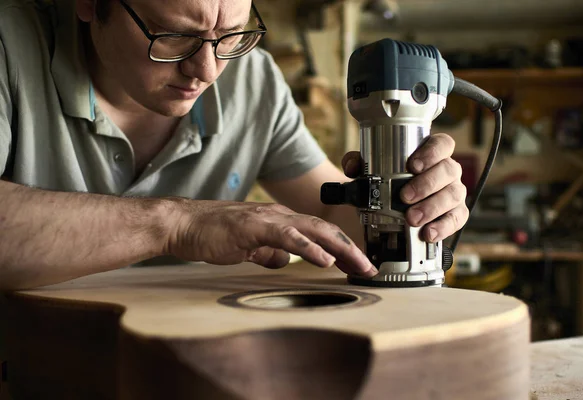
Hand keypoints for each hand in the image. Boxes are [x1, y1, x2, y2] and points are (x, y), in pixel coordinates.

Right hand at [165, 199, 377, 276]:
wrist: (183, 224)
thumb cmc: (212, 234)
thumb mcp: (248, 247)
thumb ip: (268, 252)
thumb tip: (284, 263)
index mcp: (280, 220)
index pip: (319, 233)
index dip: (342, 247)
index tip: (359, 265)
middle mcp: (279, 216)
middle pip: (324, 230)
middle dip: (351, 249)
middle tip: (371, 268)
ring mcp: (268, 219)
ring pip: (313, 230)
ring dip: (340, 248)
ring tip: (359, 264)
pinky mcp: (254, 227)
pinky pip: (288, 237)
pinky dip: (309, 248)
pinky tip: (324, 260)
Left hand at [341, 133, 467, 241]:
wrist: (392, 207)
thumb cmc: (387, 182)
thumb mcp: (371, 170)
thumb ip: (358, 163)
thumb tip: (353, 167)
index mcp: (432, 154)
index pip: (443, 144)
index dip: (432, 152)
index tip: (413, 165)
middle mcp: (447, 170)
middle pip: (449, 170)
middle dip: (426, 184)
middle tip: (405, 197)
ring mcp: (454, 191)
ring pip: (454, 195)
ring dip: (432, 207)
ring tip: (412, 218)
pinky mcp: (456, 214)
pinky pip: (457, 219)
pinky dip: (443, 227)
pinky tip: (428, 233)